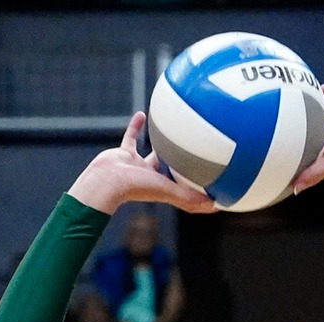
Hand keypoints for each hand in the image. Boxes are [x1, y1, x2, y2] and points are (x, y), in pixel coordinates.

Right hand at [68, 113, 218, 215]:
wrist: (107, 180)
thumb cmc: (135, 188)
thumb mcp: (167, 190)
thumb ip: (189, 197)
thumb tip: (216, 205)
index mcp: (163, 187)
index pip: (184, 187)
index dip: (196, 187)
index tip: (211, 181)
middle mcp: (151, 177)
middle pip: (171, 169)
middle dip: (182, 164)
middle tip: (197, 152)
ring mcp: (137, 165)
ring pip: (153, 152)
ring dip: (161, 143)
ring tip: (173, 130)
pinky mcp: (124, 153)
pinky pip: (131, 136)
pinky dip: (136, 126)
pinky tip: (143, 114)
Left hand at [289, 86, 323, 193]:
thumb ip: (314, 174)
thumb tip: (294, 190)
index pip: (316, 155)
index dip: (303, 153)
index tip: (289, 149)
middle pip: (323, 137)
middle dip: (311, 133)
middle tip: (295, 124)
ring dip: (322, 111)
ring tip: (307, 102)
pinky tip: (322, 88)